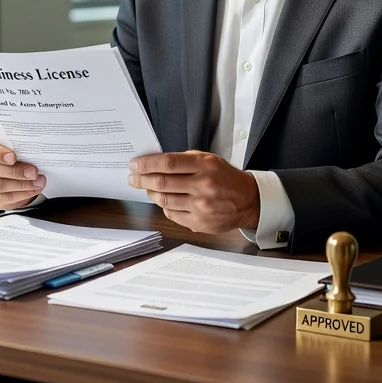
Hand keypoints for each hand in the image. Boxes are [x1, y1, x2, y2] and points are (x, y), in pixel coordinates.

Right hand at [0, 133, 45, 209]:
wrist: (5, 163)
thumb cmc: (9, 149)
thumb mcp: (11, 142)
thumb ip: (17, 144)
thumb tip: (33, 152)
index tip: (14, 157)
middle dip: (16, 172)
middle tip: (33, 172)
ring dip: (21, 185)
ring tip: (38, 182)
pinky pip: (2, 199)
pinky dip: (20, 195)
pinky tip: (32, 190)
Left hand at [127, 151, 259, 233]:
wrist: (248, 201)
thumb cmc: (225, 177)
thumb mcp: (208, 160)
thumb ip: (184, 160)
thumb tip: (154, 162)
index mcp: (204, 165)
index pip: (168, 163)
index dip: (147, 164)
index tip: (134, 164)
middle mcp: (203, 185)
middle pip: (162, 182)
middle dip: (142, 179)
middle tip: (133, 177)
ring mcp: (201, 206)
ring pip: (164, 200)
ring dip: (150, 193)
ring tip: (147, 188)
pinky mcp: (199, 222)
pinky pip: (172, 214)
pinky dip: (164, 206)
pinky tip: (163, 200)